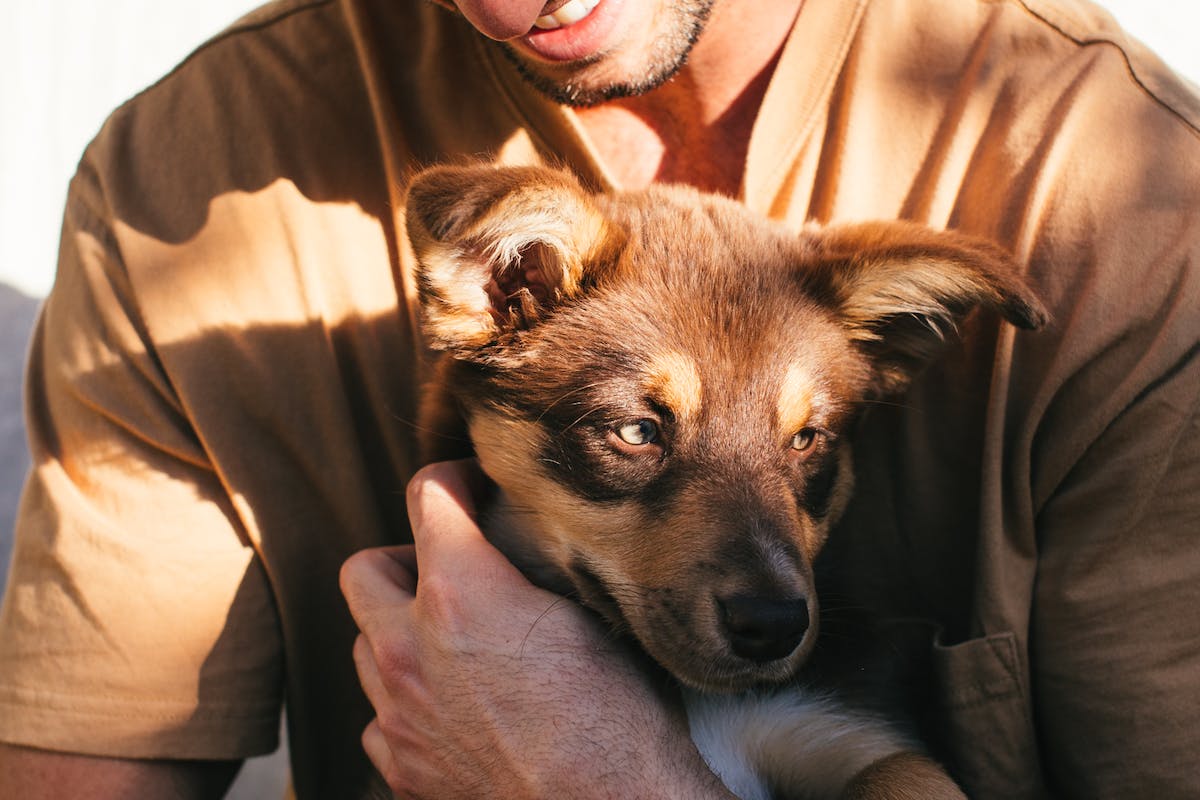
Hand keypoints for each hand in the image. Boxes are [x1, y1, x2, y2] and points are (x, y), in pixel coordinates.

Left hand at [340, 460, 731, 798]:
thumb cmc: (618, 720)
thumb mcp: (589, 619)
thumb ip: (535, 572)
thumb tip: (523, 546)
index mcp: (460, 594)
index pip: (428, 496)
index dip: (453, 479)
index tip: (472, 487)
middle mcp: (409, 649)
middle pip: (364, 570)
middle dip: (403, 561)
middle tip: (449, 572)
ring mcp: (397, 714)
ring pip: (365, 647)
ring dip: (401, 635)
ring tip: (455, 647)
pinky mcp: (400, 768)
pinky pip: (380, 718)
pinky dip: (408, 705)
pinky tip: (456, 711)